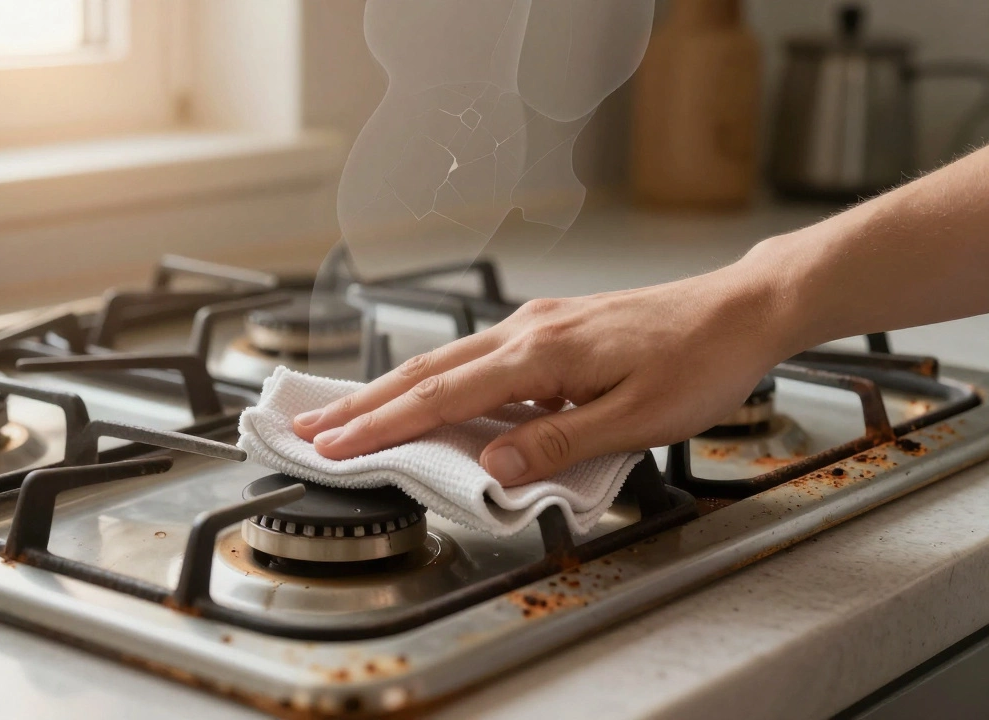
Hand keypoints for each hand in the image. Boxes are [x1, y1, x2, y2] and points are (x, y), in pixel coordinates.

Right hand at [292, 257, 793, 485]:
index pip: (443, 398)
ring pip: (446, 361)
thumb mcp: (636, 419)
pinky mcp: (552, 329)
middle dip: (364, 403)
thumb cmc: (699, 361)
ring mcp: (538, 325)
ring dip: (392, 390)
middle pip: (427, 372)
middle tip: (312, 427)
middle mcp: (528, 332)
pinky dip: (435, 381)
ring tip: (349, 413)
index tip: (335, 445)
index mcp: (542, 355)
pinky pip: (477, 357)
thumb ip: (559, 443)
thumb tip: (493, 466)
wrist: (740, 310)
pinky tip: (426, 396)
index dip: (383, 425)